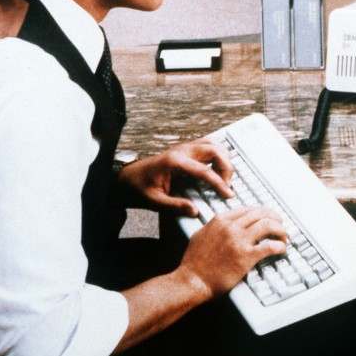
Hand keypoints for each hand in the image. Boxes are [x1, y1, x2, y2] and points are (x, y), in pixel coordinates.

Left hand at [118, 138, 233, 215]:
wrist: (127, 176)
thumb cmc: (139, 187)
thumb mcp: (154, 201)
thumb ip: (174, 205)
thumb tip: (195, 211)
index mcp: (174, 162)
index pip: (204, 170)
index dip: (219, 183)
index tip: (228, 194)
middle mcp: (182, 150)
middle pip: (215, 150)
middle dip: (226, 167)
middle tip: (227, 185)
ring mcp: (185, 147)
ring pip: (214, 144)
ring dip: (224, 159)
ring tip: (224, 177)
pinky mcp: (187, 148)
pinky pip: (209, 145)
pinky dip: (219, 154)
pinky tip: (218, 168)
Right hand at [180, 206, 287, 298]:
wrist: (191, 282)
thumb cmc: (194, 264)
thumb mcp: (200, 236)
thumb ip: (213, 227)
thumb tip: (222, 224)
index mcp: (221, 220)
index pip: (248, 209)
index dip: (262, 212)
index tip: (268, 217)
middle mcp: (231, 226)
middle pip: (261, 213)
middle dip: (275, 217)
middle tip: (280, 224)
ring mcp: (239, 240)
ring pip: (268, 225)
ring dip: (280, 230)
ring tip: (284, 236)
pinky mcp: (246, 256)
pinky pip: (270, 246)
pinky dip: (280, 246)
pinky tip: (281, 249)